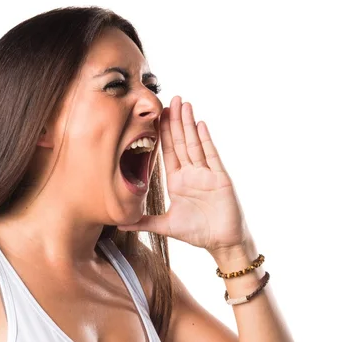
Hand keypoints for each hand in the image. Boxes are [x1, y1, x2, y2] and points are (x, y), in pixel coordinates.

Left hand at [117, 96, 250, 252]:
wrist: (223, 242)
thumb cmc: (197, 233)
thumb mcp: (166, 226)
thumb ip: (144, 222)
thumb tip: (119, 224)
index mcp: (177, 181)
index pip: (167, 152)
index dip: (162, 133)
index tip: (156, 116)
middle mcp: (191, 173)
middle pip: (181, 142)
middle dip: (175, 121)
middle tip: (170, 99)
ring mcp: (206, 173)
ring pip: (194, 144)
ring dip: (188, 124)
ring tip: (183, 104)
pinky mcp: (220, 178)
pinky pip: (211, 155)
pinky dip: (205, 139)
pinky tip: (199, 124)